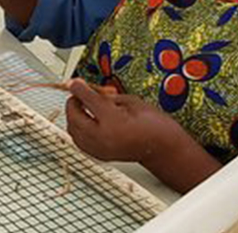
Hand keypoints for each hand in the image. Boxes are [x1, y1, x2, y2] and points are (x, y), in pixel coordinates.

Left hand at [65, 79, 189, 164]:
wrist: (165, 150)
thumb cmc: (155, 124)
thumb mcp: (131, 101)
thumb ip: (106, 95)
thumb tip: (88, 89)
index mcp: (114, 121)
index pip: (86, 98)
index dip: (77, 86)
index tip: (74, 81)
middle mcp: (103, 138)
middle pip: (73, 115)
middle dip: (74, 101)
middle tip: (81, 93)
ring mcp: (100, 150)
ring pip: (72, 129)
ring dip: (74, 116)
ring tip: (86, 107)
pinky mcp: (100, 156)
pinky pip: (79, 140)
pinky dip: (78, 129)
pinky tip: (88, 121)